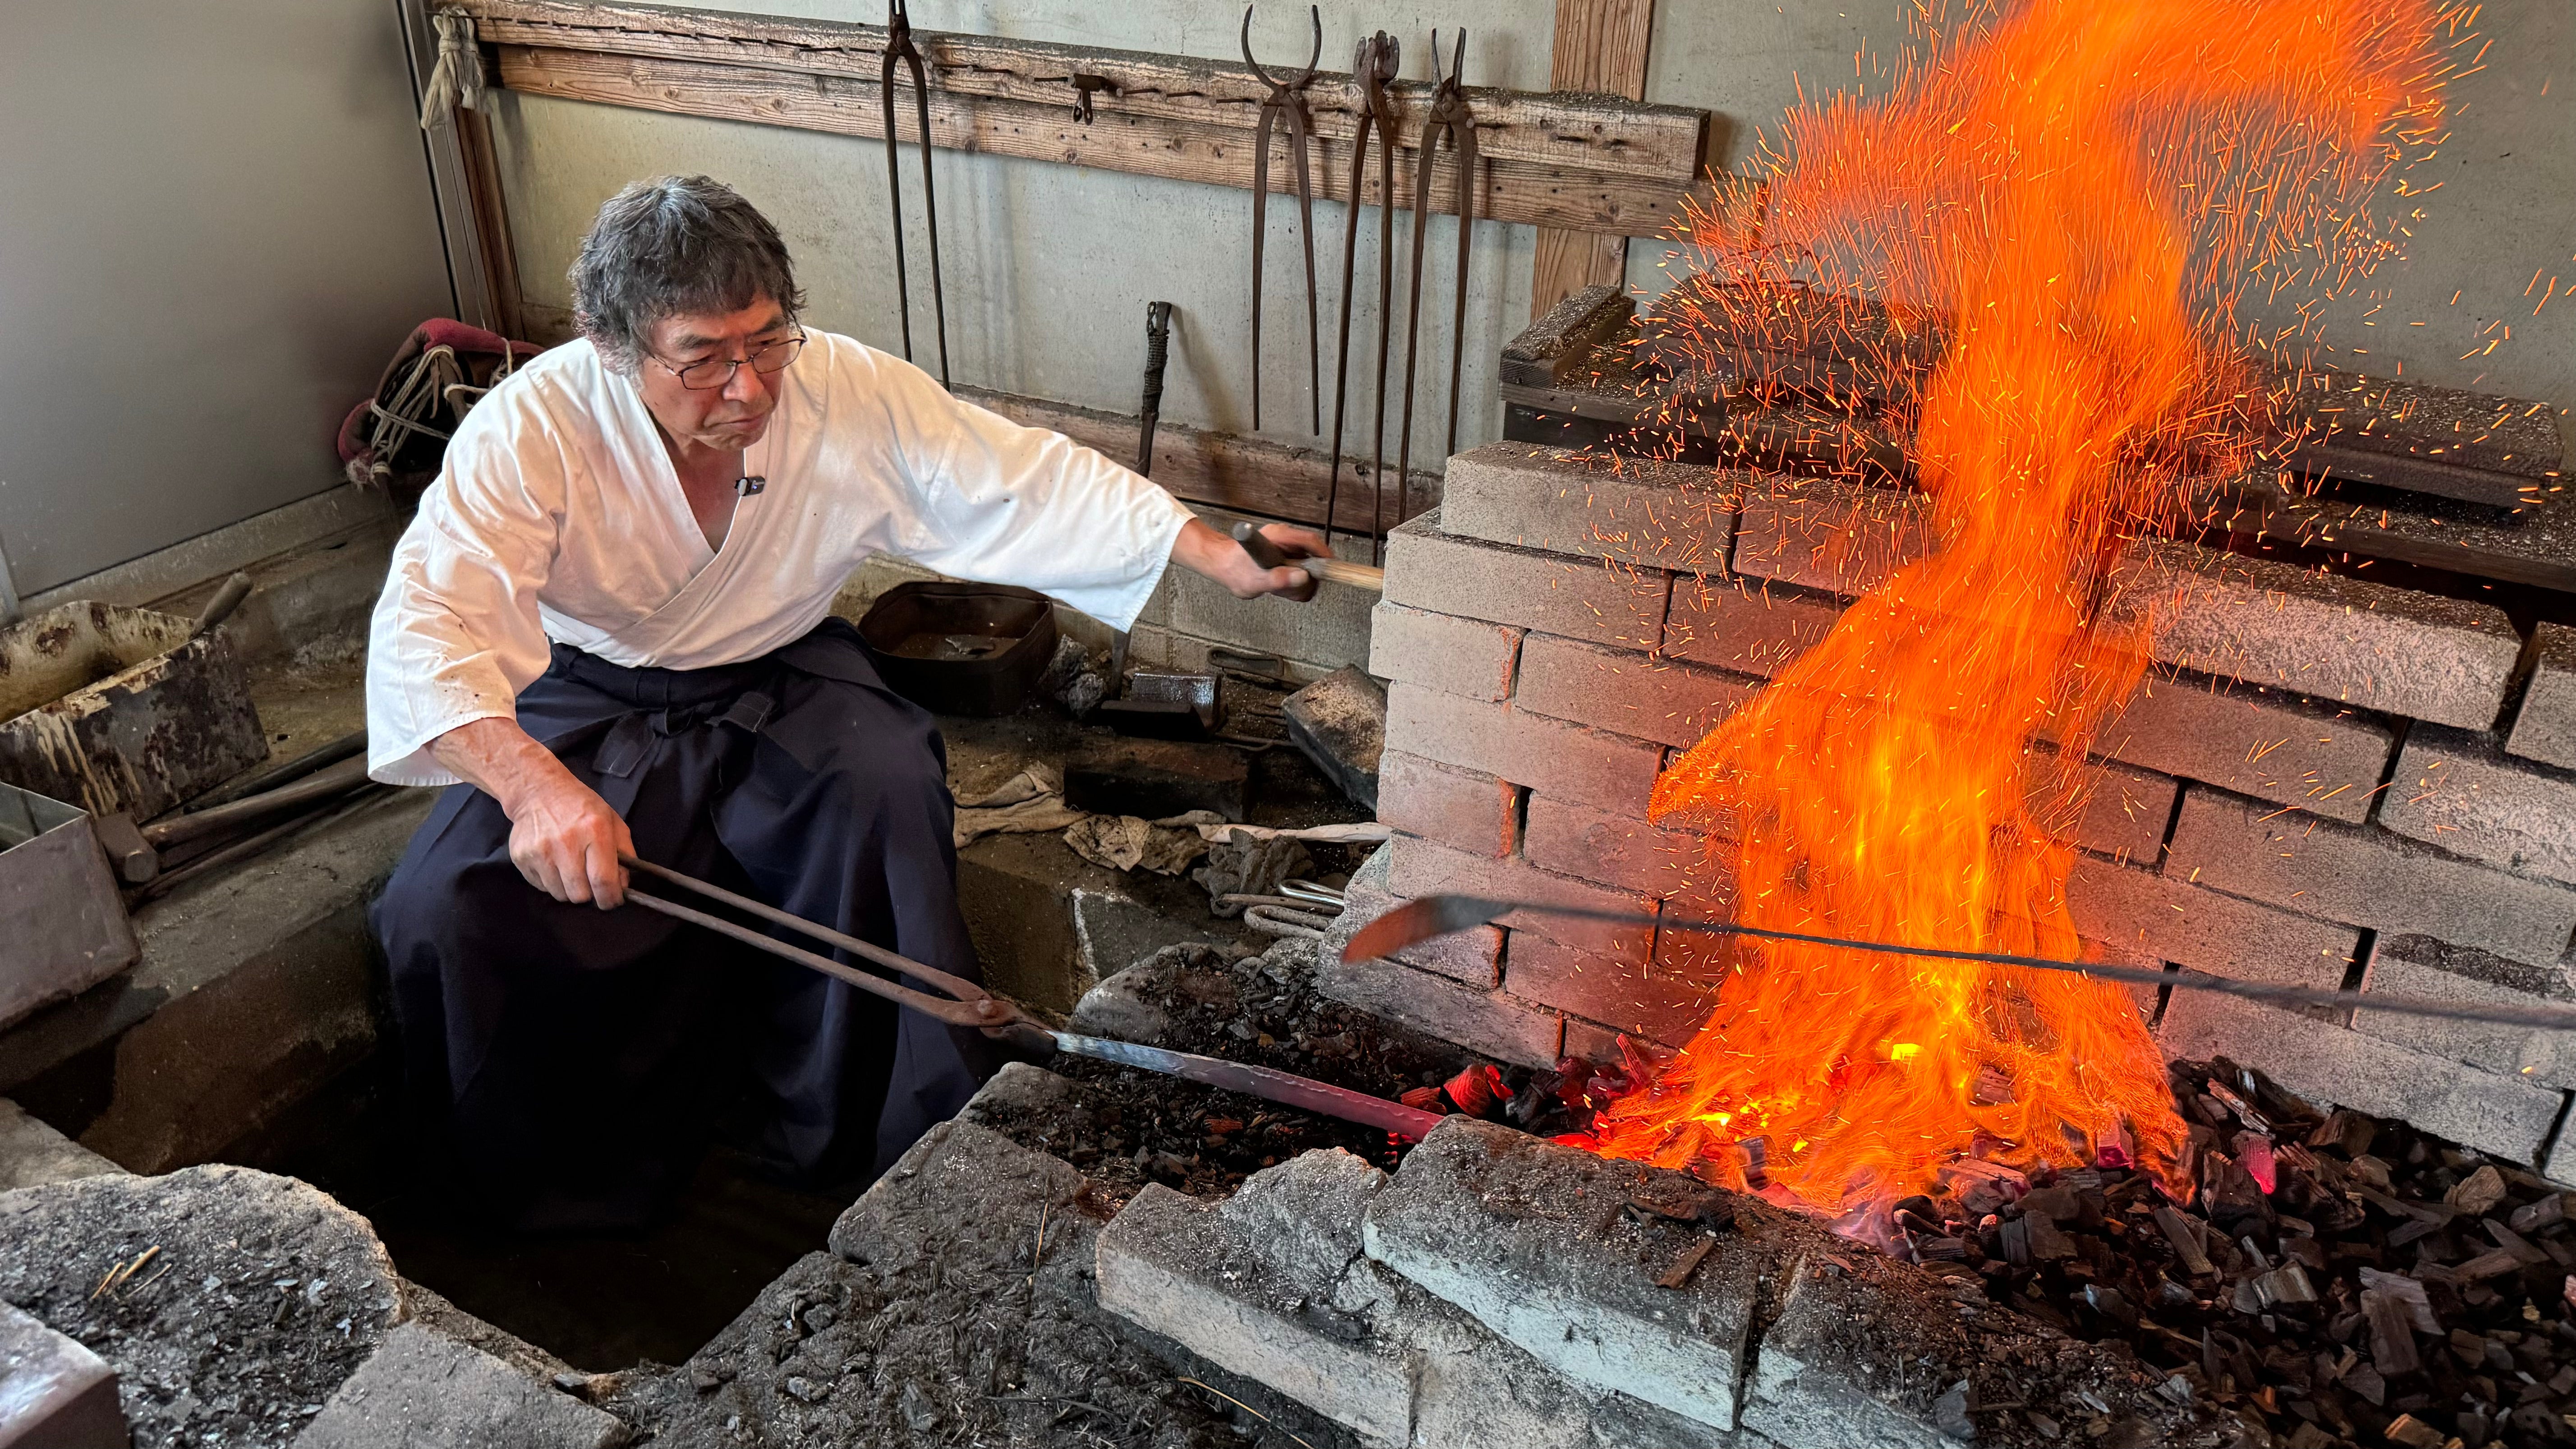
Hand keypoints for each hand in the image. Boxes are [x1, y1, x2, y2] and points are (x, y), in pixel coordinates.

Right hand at [504, 771, 635, 907]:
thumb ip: (625, 853)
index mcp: (594, 830)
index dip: (610, 898)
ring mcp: (540, 851)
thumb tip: (623, 886)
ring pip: (560, 894)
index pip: (603, 880)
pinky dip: (551, 882)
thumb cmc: (581, 807)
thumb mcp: (612, 821)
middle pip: (580, 894)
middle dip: (589, 894)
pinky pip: (542, 887)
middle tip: (590, 881)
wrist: (538, 791)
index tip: (612, 900)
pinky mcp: (521, 858)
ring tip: (570, 868)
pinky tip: (554, 863)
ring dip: (569, 888)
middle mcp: (566, 842)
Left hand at [1170, 518, 1331, 601]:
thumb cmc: (1233, 569)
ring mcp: (1286, 547)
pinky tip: (1278, 586)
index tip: (1328, 571)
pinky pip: (1300, 570)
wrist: (1222, 565)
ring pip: (1308, 566)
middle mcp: (1285, 538)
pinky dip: (1293, 583)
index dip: (1323, 555)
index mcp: (1278, 536)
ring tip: (1278, 588)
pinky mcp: (1286, 556)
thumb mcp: (1255, 579)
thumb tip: (1303, 578)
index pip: (1310, 540)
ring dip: (1297, 583)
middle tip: (1291, 589)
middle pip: (1313, 555)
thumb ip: (1279, 579)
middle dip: (1306, 577)